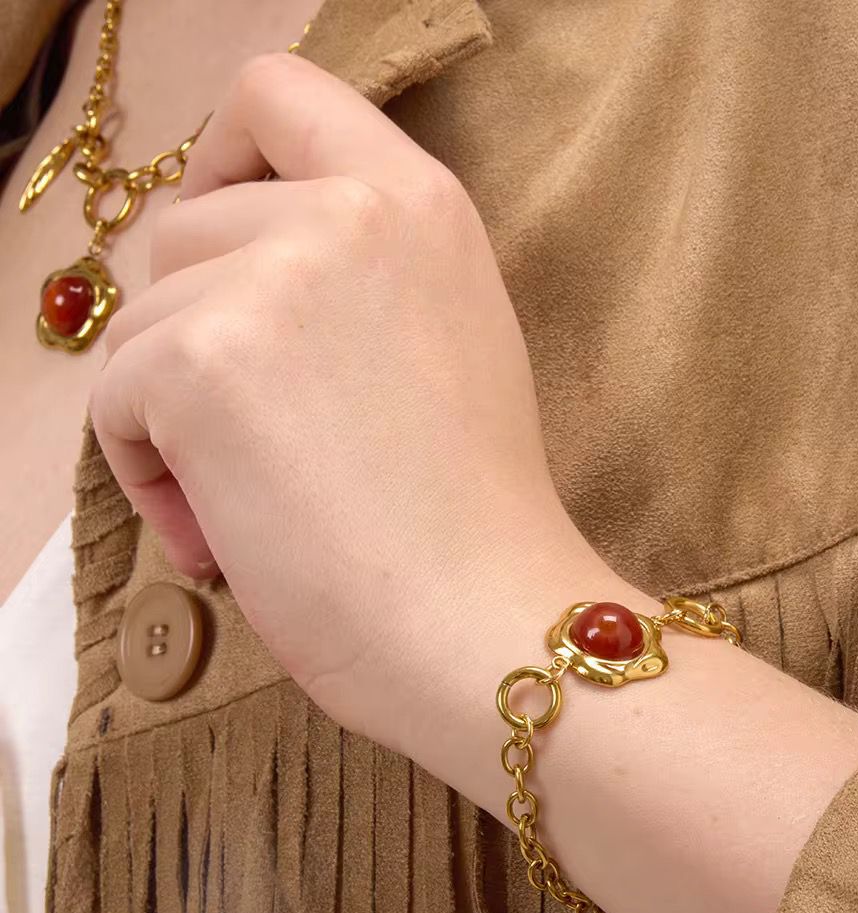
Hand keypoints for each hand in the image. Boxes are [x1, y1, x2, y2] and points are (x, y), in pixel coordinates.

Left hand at [92, 53, 616, 755]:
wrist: (488, 620)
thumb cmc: (478, 518)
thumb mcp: (448, 347)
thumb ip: (359, 282)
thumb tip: (233, 292)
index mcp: (421, 205)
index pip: (282, 94)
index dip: (225, 158)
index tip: (228, 241)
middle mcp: (345, 215)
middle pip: (188, 228)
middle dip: (198, 332)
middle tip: (253, 444)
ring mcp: (270, 281)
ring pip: (143, 321)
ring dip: (172, 416)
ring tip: (249, 508)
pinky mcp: (198, 365)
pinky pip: (115, 399)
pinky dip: (151, 474)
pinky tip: (223, 539)